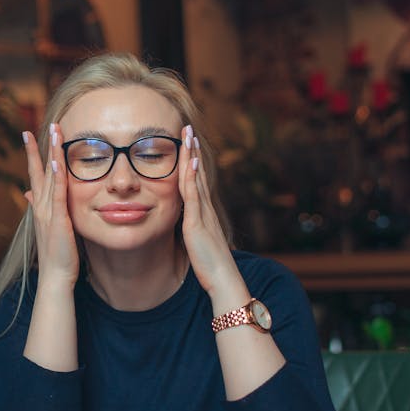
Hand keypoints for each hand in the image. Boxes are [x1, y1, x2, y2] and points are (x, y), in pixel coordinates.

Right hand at [23, 124, 79, 286]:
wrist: (55, 276)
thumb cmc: (55, 254)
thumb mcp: (47, 226)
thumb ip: (40, 208)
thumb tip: (28, 195)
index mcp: (39, 207)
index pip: (35, 175)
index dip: (33, 155)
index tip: (28, 135)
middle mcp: (40, 206)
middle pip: (39, 170)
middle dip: (40, 147)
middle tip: (41, 124)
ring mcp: (48, 212)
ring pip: (50, 177)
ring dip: (51, 153)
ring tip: (54, 132)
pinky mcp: (58, 219)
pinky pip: (57, 194)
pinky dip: (56, 177)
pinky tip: (55, 162)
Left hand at [178, 125, 241, 298]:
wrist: (224, 282)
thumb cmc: (210, 267)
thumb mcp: (198, 244)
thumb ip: (193, 232)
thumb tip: (186, 226)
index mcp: (203, 214)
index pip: (195, 181)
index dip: (191, 161)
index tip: (186, 143)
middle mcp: (205, 210)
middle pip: (197, 174)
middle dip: (192, 150)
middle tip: (187, 128)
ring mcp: (203, 215)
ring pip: (196, 179)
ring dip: (192, 156)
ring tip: (187, 135)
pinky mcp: (198, 224)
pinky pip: (194, 197)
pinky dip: (192, 178)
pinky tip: (191, 163)